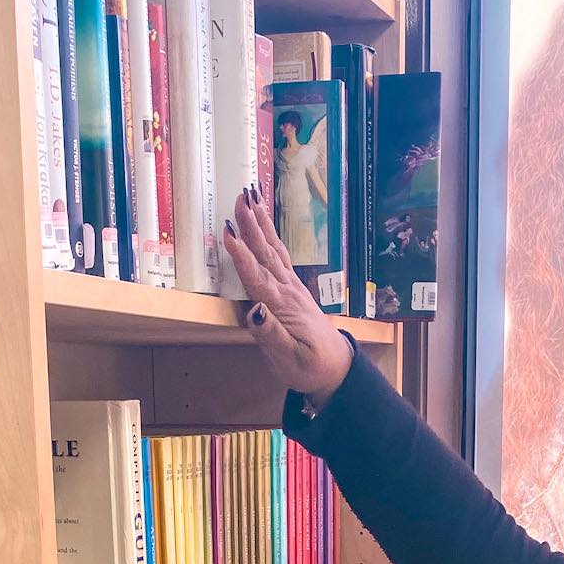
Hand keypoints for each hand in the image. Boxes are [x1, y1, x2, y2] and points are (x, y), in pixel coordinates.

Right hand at [225, 189, 353, 409]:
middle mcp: (287, 291)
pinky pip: (279, 255)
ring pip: (273, 249)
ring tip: (251, 196)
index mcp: (282, 307)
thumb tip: (253, 310)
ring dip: (261, 223)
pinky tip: (263, 223)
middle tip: (241, 196)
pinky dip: (269, 236)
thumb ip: (270, 334)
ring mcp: (292, 286)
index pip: (257, 277)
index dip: (241, 255)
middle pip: (266, 253)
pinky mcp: (293, 287)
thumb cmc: (310, 367)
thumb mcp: (289, 358)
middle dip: (252, 225)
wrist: (336, 367)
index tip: (227, 232)